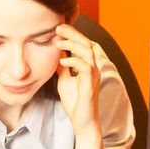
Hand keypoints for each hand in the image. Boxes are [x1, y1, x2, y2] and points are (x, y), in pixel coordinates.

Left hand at [55, 24, 101, 139]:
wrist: (81, 121)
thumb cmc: (75, 101)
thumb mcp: (64, 79)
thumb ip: (63, 66)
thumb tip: (56, 53)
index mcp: (87, 65)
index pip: (82, 44)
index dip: (72, 34)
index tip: (58, 27)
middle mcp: (93, 68)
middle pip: (86, 43)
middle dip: (72, 33)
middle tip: (58, 27)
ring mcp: (93, 76)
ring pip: (87, 52)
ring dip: (72, 45)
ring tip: (58, 41)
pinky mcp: (90, 85)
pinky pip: (85, 68)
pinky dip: (74, 61)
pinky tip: (62, 60)